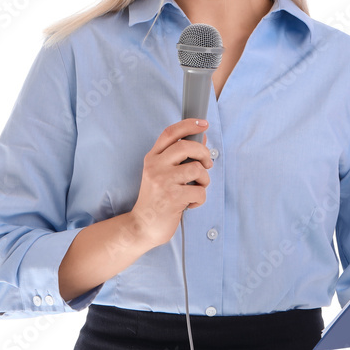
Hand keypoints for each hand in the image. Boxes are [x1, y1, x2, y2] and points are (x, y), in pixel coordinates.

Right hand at [130, 119, 212, 248]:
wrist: (142, 226)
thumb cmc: (157, 199)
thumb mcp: (163, 173)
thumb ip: (180, 157)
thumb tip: (201, 137)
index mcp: (152, 158)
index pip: (170, 132)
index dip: (189, 124)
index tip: (203, 123)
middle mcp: (155, 166)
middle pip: (187, 146)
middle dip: (204, 153)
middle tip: (206, 164)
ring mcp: (163, 181)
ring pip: (197, 169)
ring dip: (204, 180)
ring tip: (196, 188)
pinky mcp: (172, 198)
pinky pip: (199, 191)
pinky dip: (200, 199)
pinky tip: (189, 204)